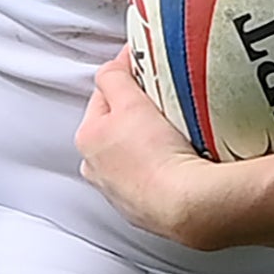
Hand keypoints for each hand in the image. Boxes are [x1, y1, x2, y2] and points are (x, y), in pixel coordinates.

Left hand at [76, 55, 242, 247]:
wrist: (186, 205)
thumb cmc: (156, 156)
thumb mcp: (130, 101)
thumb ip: (116, 76)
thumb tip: (114, 65)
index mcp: (87, 139)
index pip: (104, 94)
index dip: (127, 79)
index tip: (148, 71)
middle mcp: (96, 168)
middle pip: (118, 126)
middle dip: (137, 115)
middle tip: (163, 107)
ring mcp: (119, 191)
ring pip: (134, 153)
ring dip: (150, 143)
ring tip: (174, 136)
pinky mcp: (143, 208)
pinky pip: (152, 176)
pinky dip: (161, 167)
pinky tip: (178, 162)